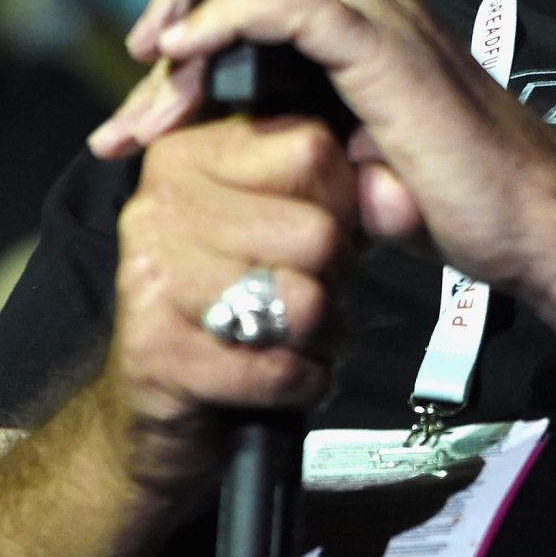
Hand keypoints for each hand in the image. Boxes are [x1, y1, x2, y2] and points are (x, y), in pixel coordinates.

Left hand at [90, 0, 555, 314]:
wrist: (536, 229)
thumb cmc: (460, 205)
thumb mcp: (357, 167)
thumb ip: (307, 143)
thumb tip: (243, 164)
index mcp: (368, 19)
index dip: (194, 17)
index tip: (147, 96)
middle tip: (141, 67)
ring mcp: (382, 16)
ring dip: (189, 2)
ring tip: (149, 75)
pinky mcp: (385, 51)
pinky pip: (287, 2)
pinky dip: (223, 15)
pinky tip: (178, 55)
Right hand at [100, 111, 358, 495]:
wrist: (158, 409)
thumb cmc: (240, 303)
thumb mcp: (294, 225)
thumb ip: (354, 195)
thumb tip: (405, 200)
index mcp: (192, 150)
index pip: (311, 147)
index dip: (344, 201)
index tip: (320, 231)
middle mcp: (161, 201)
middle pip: (317, 232)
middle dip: (335, 279)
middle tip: (304, 295)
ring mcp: (150, 274)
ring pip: (303, 302)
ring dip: (321, 336)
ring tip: (292, 336)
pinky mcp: (155, 351)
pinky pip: (280, 369)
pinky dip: (301, 383)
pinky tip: (275, 375)